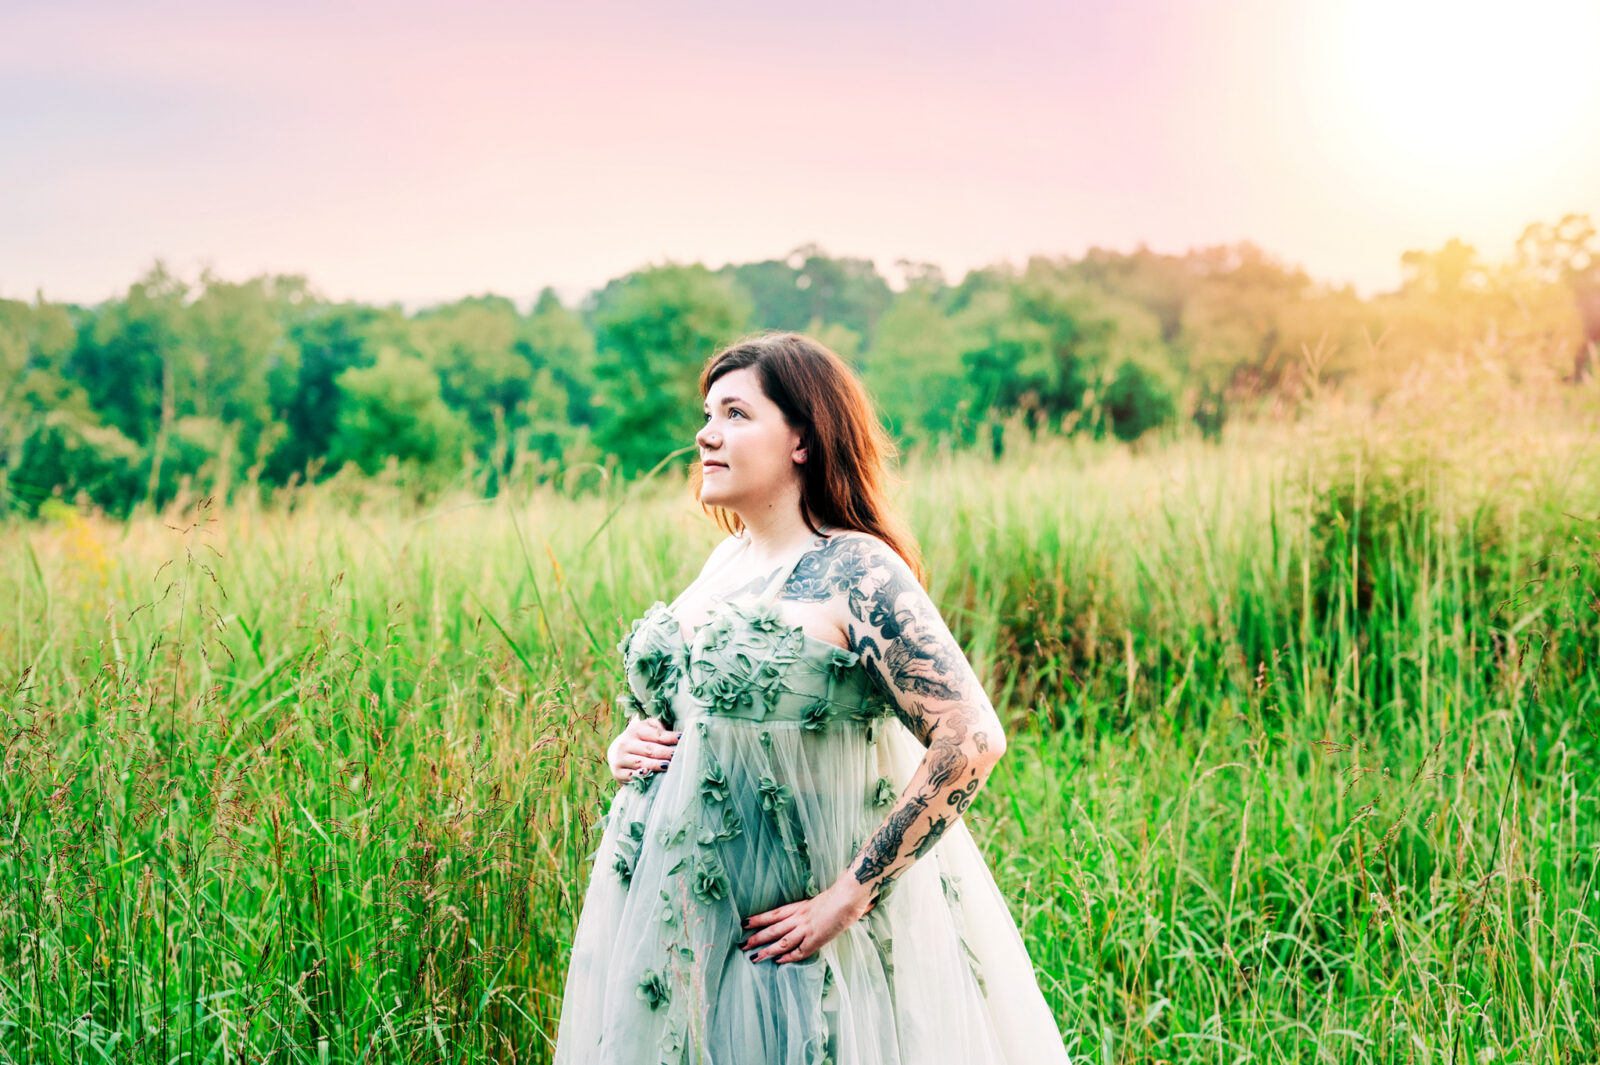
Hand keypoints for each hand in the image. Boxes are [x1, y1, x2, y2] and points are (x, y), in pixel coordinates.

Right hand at [607, 717, 680, 783]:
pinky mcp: (617, 772)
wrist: (615, 754)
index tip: (683, 739)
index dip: (670, 737)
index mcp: (634, 730)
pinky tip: (648, 774)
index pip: (656, 734)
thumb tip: (666, 731)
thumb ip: (656, 726)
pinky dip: (639, 775)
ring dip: (655, 764)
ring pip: (640, 762)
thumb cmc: (638, 740)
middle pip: (649, 749)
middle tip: (677, 755)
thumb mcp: (644, 728)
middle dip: (665, 752)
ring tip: (668, 765)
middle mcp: (625, 743)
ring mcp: (620, 758)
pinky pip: (630, 775)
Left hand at [739, 878, 875, 963]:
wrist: (848, 896)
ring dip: (766, 950)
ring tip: (754, 957)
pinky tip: (778, 962)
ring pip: (781, 941)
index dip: (759, 918)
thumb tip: (829, 908)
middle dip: (756, 937)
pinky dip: (787, 957)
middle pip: (773, 929)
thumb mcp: (826, 899)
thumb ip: (822, 906)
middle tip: (742, 944)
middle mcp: (799, 917)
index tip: (745, 922)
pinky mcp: (815, 939)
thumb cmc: (843, 895)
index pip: (774, 913)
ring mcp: (806, 929)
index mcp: (800, 906)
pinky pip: (798, 951)